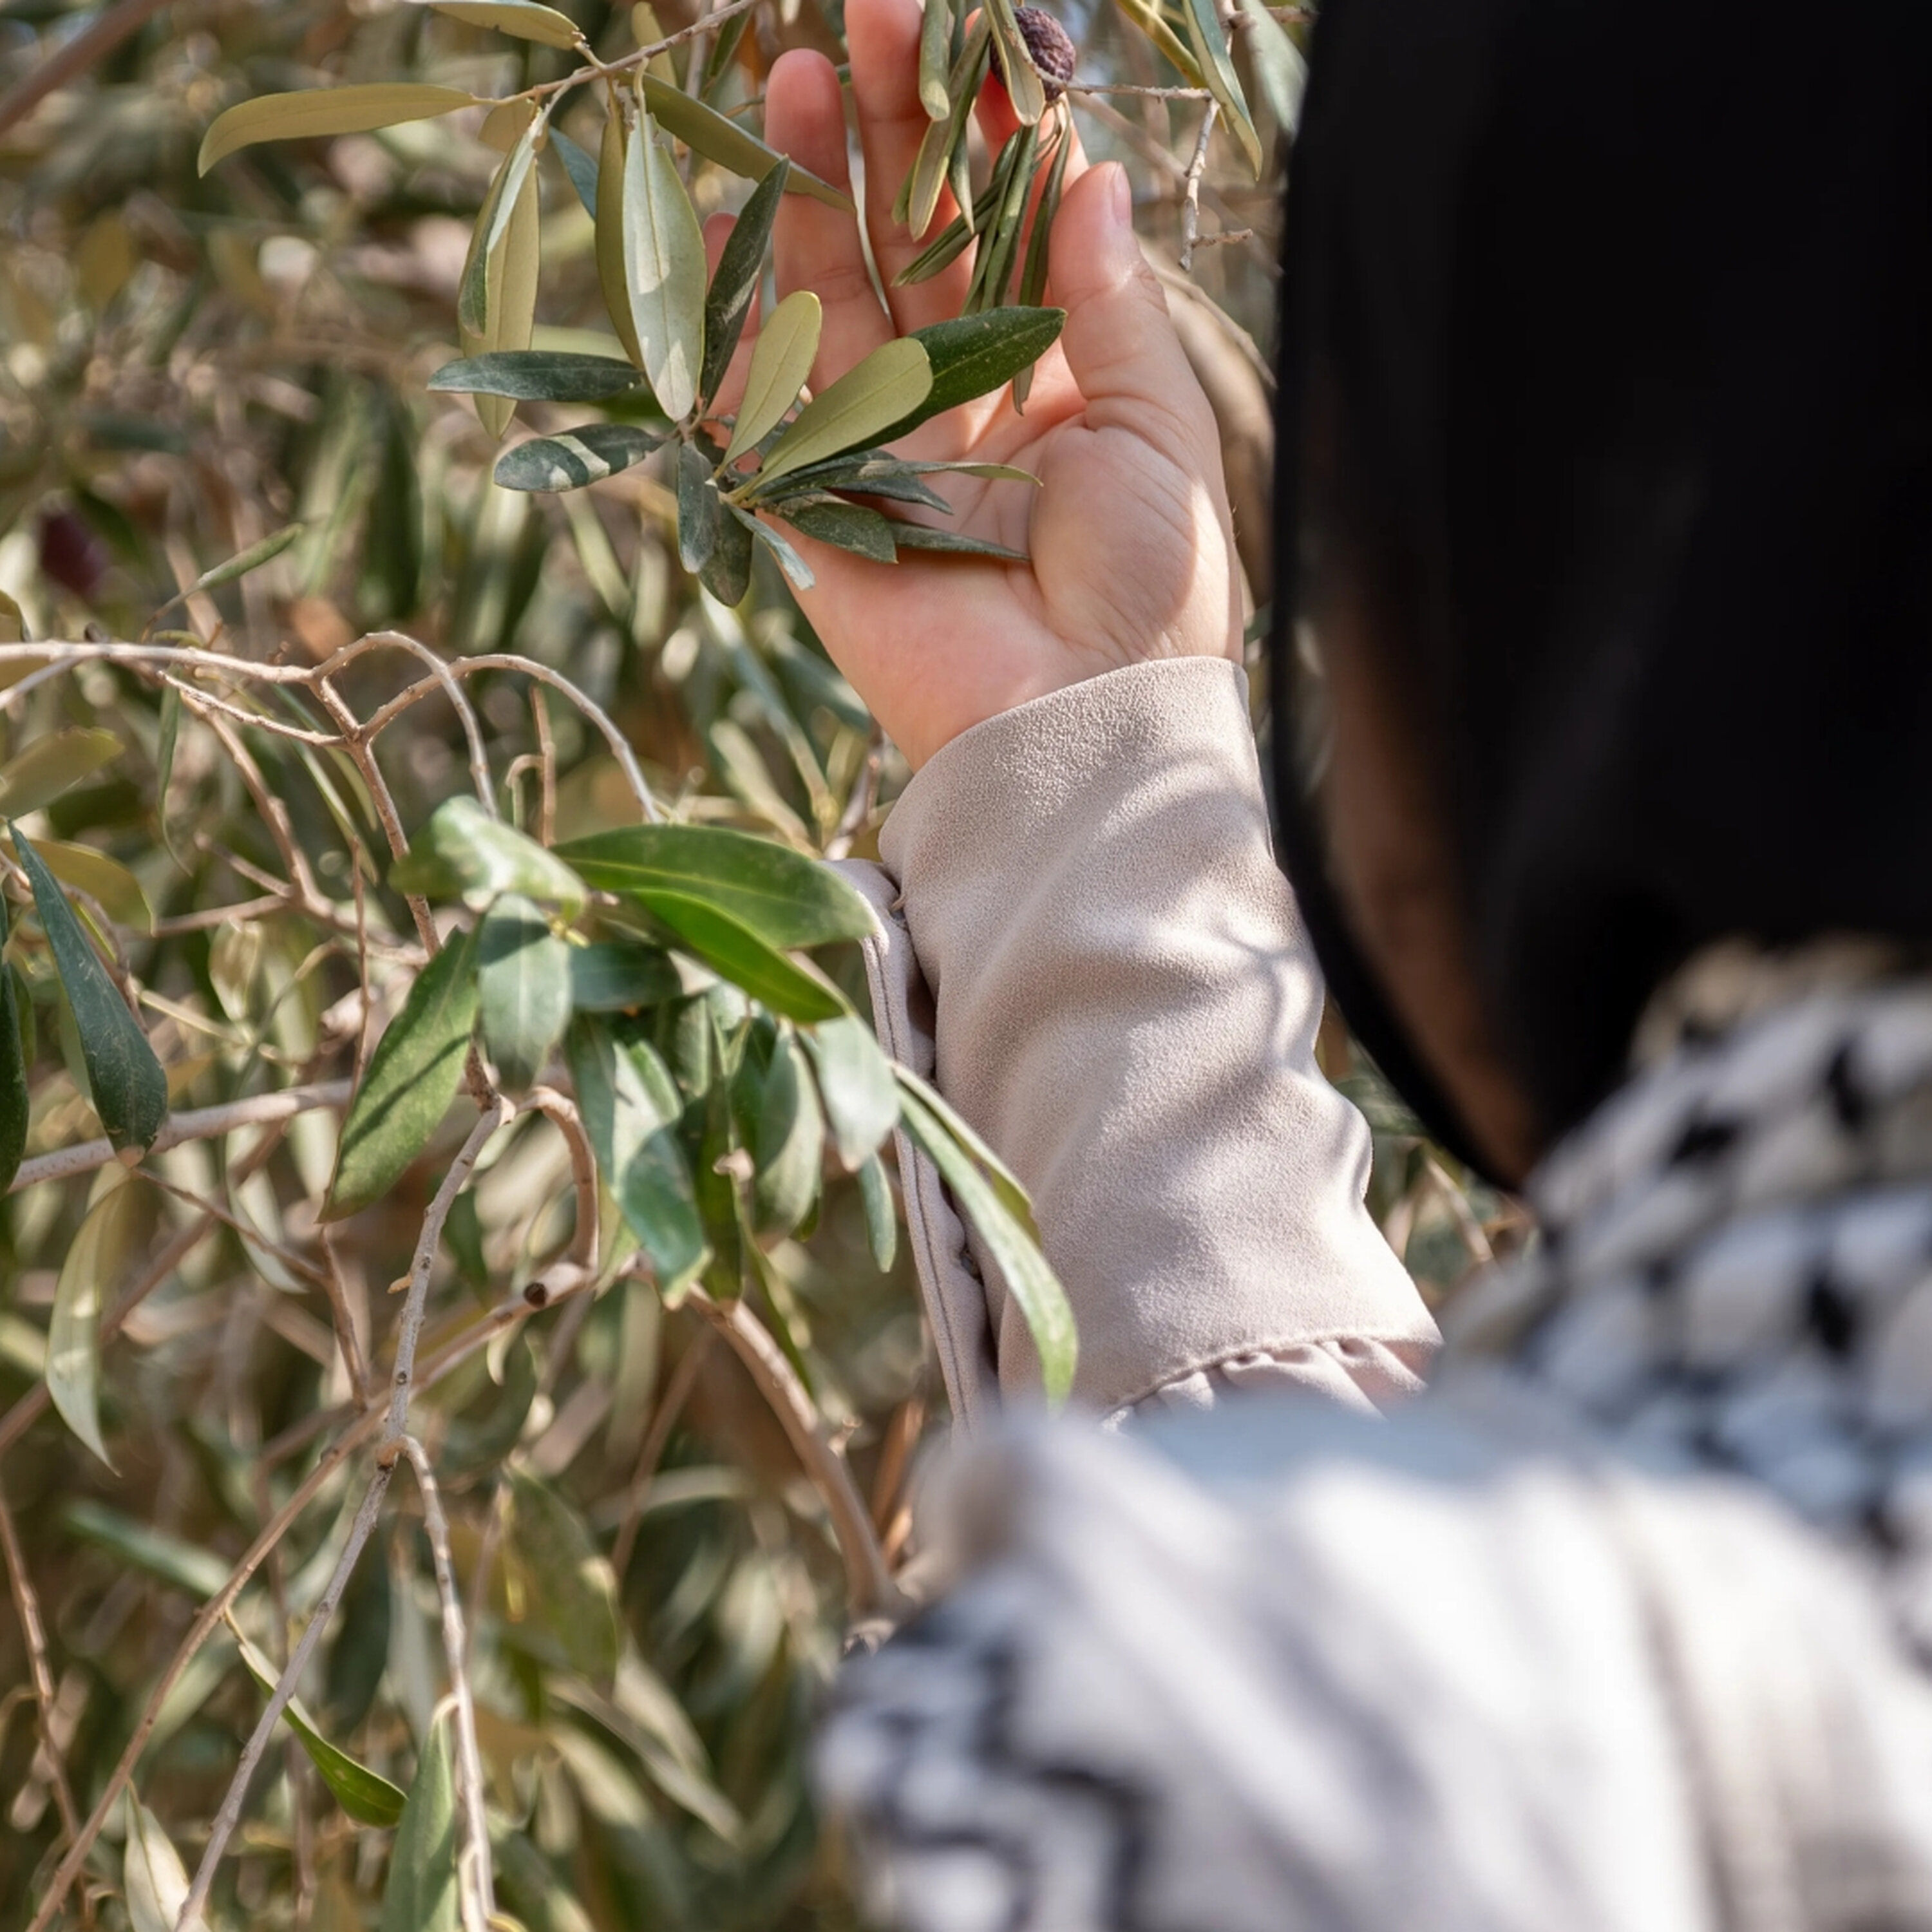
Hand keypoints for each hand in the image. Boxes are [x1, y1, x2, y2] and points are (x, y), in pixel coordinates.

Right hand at [710, 0, 1243, 769]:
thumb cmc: (1151, 586)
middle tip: (861, 13)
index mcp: (1049, 377)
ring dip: (809, 187)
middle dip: (884, 129)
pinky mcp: (815, 500)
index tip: (967, 34)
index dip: (981, 136)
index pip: (1003, 230)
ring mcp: (879, 444)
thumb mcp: (1159, 426)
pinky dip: (737, 310)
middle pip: (908, 240)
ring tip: (789, 75)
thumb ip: (1113, 302)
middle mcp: (959, 398)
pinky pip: (763, 393)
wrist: (1082, 723)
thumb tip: (1092, 171)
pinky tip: (727, 212)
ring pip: (831, 293)